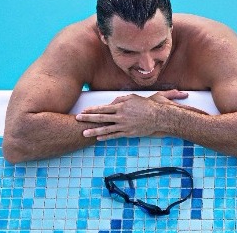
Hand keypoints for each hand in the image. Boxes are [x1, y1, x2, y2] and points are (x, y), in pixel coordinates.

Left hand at [75, 90, 189, 140]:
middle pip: (101, 117)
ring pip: (106, 128)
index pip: (103, 107)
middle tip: (78, 119)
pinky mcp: (128, 133)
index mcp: (122, 106)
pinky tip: (98, 138)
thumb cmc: (147, 105)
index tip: (84, 110)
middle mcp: (121, 116)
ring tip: (84, 133)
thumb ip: (121, 99)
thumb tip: (112, 102)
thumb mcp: (134, 98)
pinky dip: (106, 137)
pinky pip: (115, 135)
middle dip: (88, 118)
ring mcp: (124, 125)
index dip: (93, 109)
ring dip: (94, 131)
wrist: (159, 116)